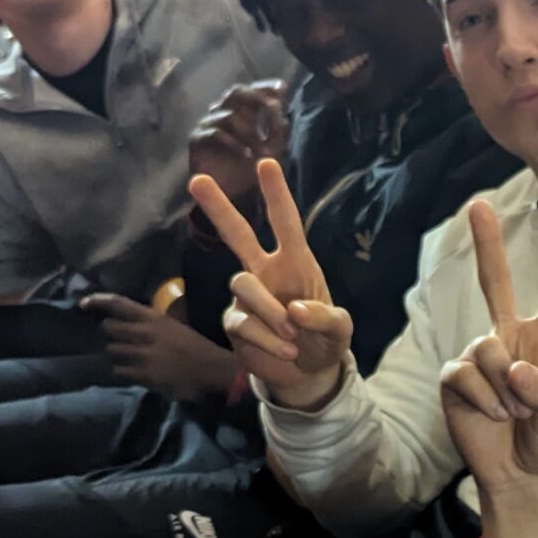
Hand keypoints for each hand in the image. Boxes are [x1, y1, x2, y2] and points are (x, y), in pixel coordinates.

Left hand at [78, 294, 237, 403]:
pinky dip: (123, 370)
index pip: (119, 304)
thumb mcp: (176, 326)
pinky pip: (120, 370)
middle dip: (110, 333)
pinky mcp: (143, 374)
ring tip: (127, 356)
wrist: (212, 370)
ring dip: (116, 353)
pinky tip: (133, 371)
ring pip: (112, 350)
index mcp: (154, 318)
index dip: (98, 301)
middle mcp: (144, 334)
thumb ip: (154, 323)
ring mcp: (142, 355)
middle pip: (109, 328)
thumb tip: (137, 320)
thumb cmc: (197, 346)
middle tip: (117, 338)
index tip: (83, 303)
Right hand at [187, 82, 289, 202]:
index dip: (265, 87)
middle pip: (235, 93)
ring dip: (251, 132)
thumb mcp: (273, 150)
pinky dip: (234, 143)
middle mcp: (223, 114)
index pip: (251, 91)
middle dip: (256, 97)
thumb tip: (279, 104)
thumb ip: (278, 128)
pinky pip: (215, 134)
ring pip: (229, 115)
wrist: (230, 198)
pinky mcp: (197, 140)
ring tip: (265, 152)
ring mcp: (208, 125)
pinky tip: (247, 156)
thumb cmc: (251, 172)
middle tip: (273, 107)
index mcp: (242, 113)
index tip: (282, 88)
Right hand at [188, 158, 352, 407]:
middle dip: (219, 208)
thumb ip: (326, 318)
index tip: (266, 164)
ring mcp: (247, 297)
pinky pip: (242, 322)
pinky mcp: (235, 323)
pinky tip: (286, 349)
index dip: (277, 195)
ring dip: (269, 309)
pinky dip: (267, 338)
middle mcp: (267, 272)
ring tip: (293, 334)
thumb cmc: (326, 340)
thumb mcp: (340, 330)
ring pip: (243, 283)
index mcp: (296, 263)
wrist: (309, 374)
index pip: (286, 223)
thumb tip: (295, 311)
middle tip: (196, 180)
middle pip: (238, 234)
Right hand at [438, 201, 537, 537]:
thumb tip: (514, 368)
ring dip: (504, 386)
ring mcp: (481, 355)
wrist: (524, 473)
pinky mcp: (456, 377)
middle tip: (478, 205)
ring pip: (486, 348)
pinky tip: (494, 416)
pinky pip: (465, 374)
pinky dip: (484, 399)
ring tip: (515, 412)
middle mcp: (512, 337)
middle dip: (486, 244)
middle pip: (495, 282)